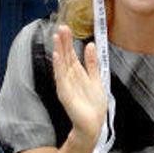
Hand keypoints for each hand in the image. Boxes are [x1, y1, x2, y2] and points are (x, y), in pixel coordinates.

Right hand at [53, 25, 106, 146]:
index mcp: (77, 74)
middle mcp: (70, 78)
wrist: (92, 125)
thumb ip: (92, 63)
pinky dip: (59, 66)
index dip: (69, 42)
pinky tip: (57, 56)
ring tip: (57, 37)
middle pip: (65, 56)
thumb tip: (90, 45)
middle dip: (63, 42)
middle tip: (61, 27)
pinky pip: (61, 77)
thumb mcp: (96, 79)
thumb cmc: (93, 106)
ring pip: (62, 64)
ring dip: (59, 51)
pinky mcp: (65, 93)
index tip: (67, 28)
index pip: (71, 55)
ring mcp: (66, 85)